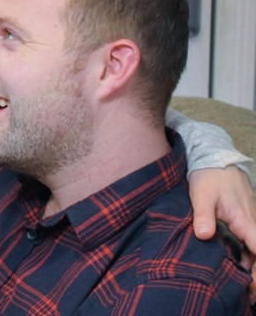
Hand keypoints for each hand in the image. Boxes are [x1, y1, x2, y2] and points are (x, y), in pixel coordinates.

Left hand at [189, 166, 255, 301]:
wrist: (215, 157)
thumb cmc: (208, 177)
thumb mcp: (201, 195)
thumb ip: (203, 215)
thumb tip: (203, 236)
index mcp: (244, 219)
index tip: (254, 285)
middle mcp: (252, 221)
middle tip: (249, 294)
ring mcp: (249, 220)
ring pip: (255, 248)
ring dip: (251, 266)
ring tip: (244, 287)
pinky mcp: (244, 218)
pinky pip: (250, 241)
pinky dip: (247, 255)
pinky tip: (237, 265)